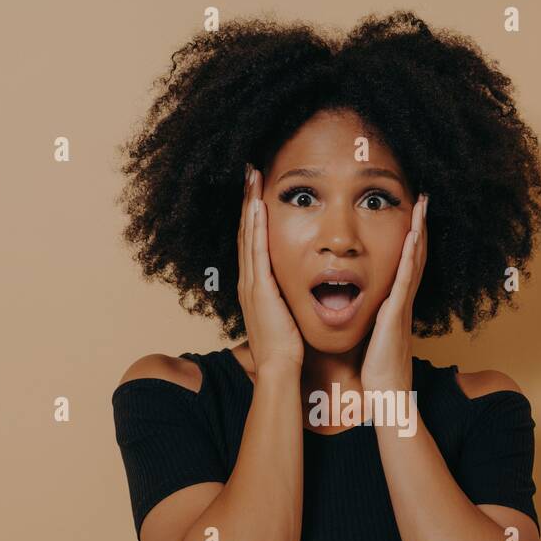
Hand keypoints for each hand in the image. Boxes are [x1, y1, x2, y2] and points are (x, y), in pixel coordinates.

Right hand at [237, 164, 303, 371]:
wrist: (280, 368)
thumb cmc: (287, 348)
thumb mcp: (285, 316)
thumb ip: (286, 300)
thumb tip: (295, 292)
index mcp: (256, 286)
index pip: (253, 242)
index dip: (254, 216)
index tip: (257, 192)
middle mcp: (248, 280)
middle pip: (246, 231)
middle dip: (248, 200)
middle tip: (250, 172)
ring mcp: (251, 283)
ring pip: (248, 234)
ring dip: (249, 204)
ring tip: (252, 177)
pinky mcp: (259, 287)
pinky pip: (256, 250)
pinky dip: (255, 227)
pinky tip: (257, 206)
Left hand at [361, 192, 427, 393]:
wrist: (386, 392)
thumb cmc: (378, 369)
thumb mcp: (375, 336)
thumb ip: (373, 319)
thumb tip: (364, 308)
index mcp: (395, 304)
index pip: (405, 263)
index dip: (410, 237)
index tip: (411, 213)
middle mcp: (403, 300)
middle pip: (415, 255)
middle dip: (419, 225)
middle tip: (423, 198)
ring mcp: (402, 305)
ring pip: (413, 261)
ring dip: (418, 231)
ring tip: (421, 205)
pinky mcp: (395, 314)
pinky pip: (404, 280)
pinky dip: (410, 257)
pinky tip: (412, 237)